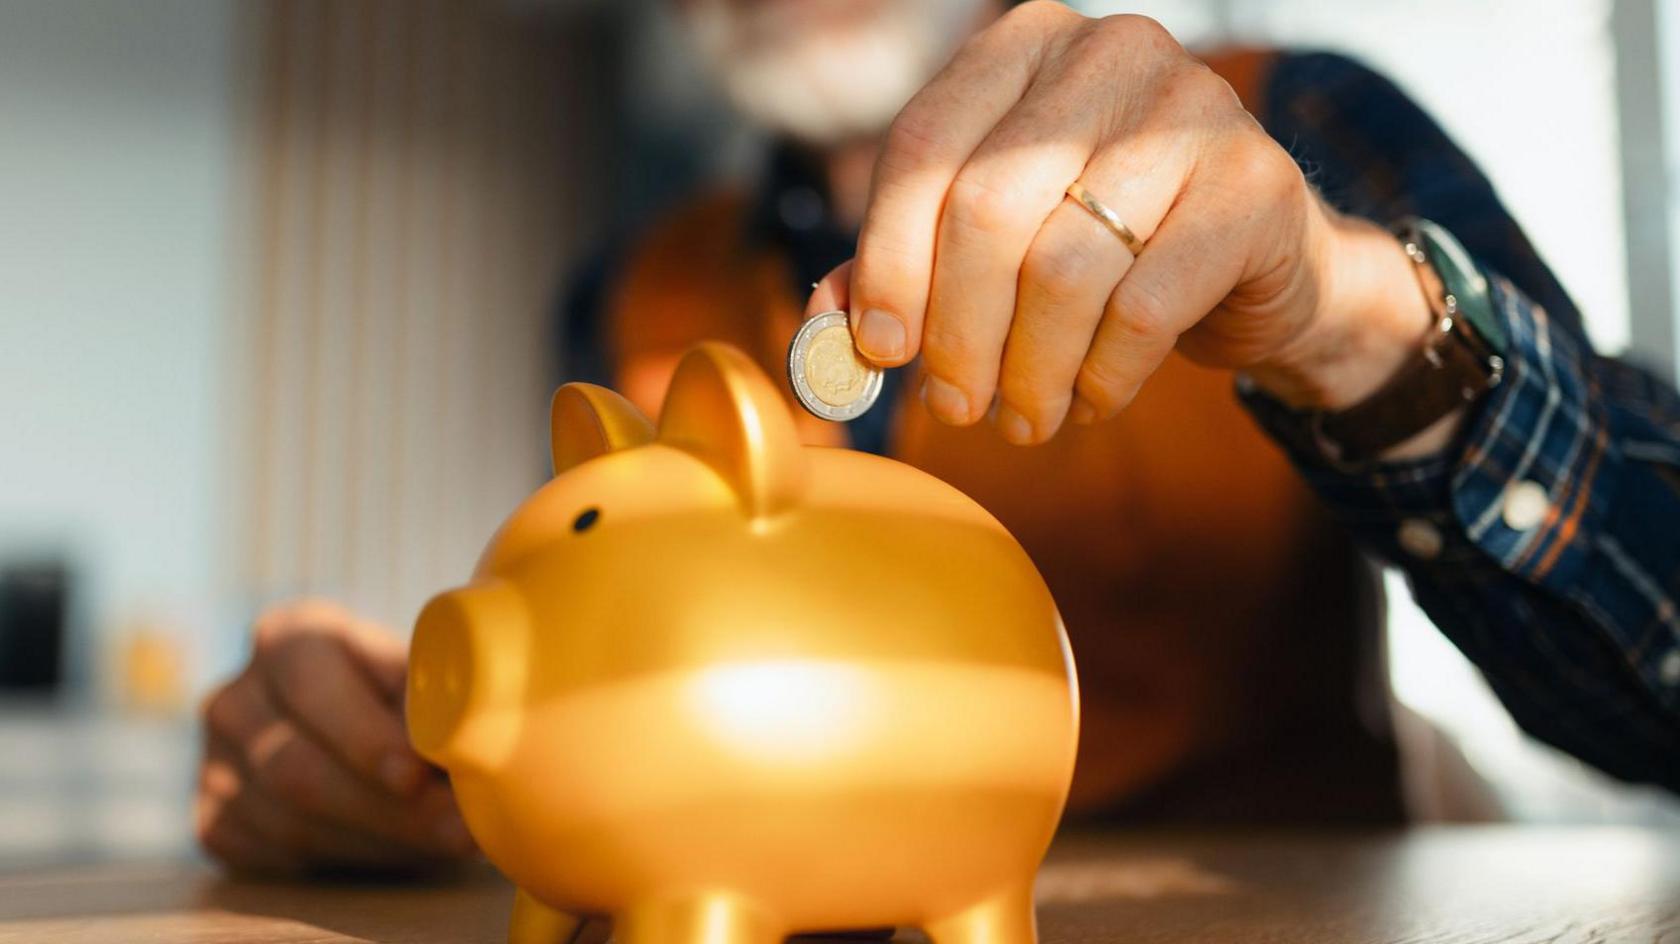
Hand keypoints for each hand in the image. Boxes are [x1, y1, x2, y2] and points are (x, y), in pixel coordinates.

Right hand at [196, 599, 475, 873]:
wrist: (361, 739)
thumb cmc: (404, 696)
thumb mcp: (418, 675)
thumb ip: (432, 693)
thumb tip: (470, 725)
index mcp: (287, 636)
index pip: (312, 683)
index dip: (364, 735)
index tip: (417, 774)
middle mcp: (235, 696)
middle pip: (296, 765)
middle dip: (387, 807)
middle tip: (457, 831)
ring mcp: (214, 762)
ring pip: (290, 820)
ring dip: (379, 840)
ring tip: (449, 842)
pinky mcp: (213, 820)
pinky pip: (276, 855)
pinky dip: (349, 860)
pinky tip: (402, 851)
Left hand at [813, 1, 1431, 444]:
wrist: (1261, 262)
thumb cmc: (1107, 246)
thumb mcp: (996, 242)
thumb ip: (904, 267)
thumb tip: (825, 326)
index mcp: (1023, 46)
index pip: (924, 148)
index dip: (888, 259)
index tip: (880, 347)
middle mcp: (1108, 54)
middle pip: (987, 209)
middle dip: (958, 332)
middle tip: (955, 408)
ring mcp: (1193, 110)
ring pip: (1065, 267)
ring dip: (1029, 371)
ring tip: (1022, 418)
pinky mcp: (1253, 186)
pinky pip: (1145, 308)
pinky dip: (1103, 376)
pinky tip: (1091, 399)